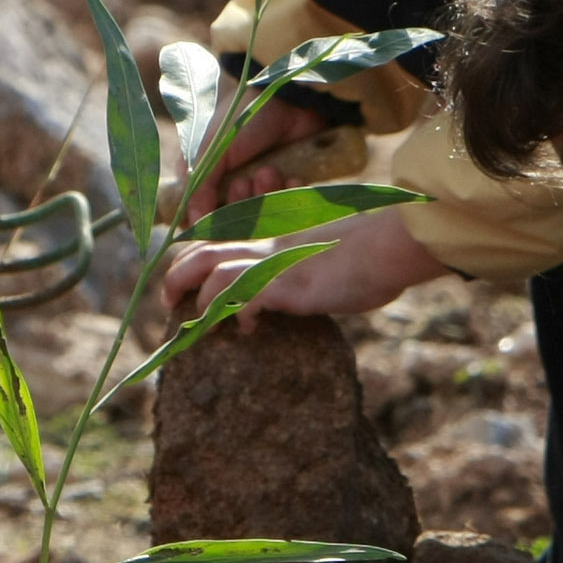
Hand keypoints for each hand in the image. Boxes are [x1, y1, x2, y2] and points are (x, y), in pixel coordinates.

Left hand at [161, 207, 444, 321]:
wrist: (391, 243)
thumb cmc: (367, 251)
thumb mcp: (321, 249)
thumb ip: (296, 261)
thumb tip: (284, 286)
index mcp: (270, 233)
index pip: (216, 239)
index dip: (194, 259)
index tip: (186, 284)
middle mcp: (264, 243)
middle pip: (200, 250)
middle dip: (176, 277)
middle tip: (171, 303)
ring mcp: (274, 261)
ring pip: (211, 271)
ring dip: (197, 300)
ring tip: (198, 325)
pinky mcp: (286, 283)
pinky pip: (241, 298)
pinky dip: (235, 315)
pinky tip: (249, 329)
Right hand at [185, 98, 327, 219]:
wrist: (289, 99)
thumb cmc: (243, 118)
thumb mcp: (212, 151)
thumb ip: (199, 188)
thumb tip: (193, 224)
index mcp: (207, 175)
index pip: (201, 213)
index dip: (208, 219)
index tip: (214, 212)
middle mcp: (233, 183)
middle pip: (233, 219)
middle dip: (240, 203)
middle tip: (244, 182)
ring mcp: (263, 184)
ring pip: (262, 214)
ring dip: (264, 196)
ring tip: (268, 171)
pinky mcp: (291, 182)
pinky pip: (290, 203)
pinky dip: (289, 193)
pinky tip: (290, 176)